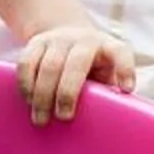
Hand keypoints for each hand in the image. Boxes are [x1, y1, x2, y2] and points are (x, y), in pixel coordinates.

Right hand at [16, 24, 136, 123]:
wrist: (67, 32)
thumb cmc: (92, 64)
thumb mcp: (106, 72)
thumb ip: (108, 89)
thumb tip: (109, 120)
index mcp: (108, 47)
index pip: (121, 53)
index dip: (125, 69)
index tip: (127, 89)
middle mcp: (84, 40)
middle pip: (76, 64)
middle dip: (68, 93)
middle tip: (64, 117)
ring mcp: (59, 39)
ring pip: (49, 65)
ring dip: (43, 95)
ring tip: (41, 118)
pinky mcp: (37, 42)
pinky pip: (27, 62)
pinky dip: (26, 84)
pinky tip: (28, 101)